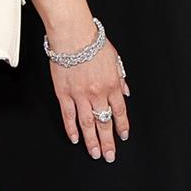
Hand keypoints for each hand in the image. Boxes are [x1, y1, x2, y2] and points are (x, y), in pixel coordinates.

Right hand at [48, 21, 129, 161]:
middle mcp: (98, 93)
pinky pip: (69, 116)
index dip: (122, 126)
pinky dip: (72, 129)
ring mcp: (80, 95)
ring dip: (92, 141)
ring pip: (88, 123)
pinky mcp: (64, 94)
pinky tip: (76, 139)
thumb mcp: (115, 58)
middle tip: (110, 155)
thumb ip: (120, 77)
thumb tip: (126, 91)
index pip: (120, 111)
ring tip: (95, 153)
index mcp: (112, 84)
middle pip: (105, 122)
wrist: (73, 35)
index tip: (123, 136)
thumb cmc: (93, 42)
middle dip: (109, 141)